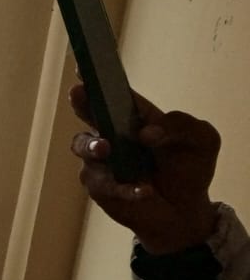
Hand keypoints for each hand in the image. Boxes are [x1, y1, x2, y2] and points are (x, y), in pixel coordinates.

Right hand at [68, 85, 219, 253]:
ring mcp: (101, 160)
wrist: (184, 210)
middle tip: (78, 94)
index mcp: (135, 116)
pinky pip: (104, 184)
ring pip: (83, 147)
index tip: (85, 69)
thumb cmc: (189, 168)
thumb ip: (180, 126)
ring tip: (106, 149)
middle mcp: (112, 133)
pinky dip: (124, 188)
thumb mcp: (201, 140)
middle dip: (81, 102)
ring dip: (92, 146)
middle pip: (88, 112)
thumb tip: (146, 133)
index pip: (115, 92)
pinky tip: (144, 190)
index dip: (97, 78)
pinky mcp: (99, 187)